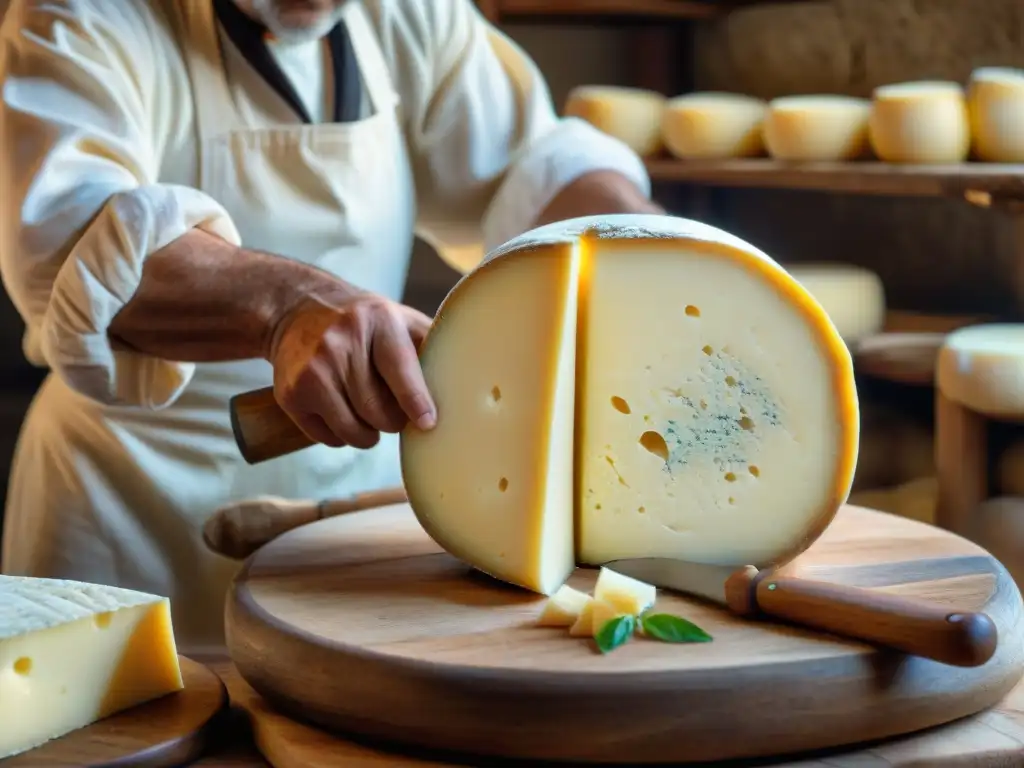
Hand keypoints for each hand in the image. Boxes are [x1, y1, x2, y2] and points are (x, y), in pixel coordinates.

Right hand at [267, 291, 435, 448]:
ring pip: (355, 431)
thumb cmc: (364, 322)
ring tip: (369, 414)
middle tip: (394, 411)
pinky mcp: (292, 394)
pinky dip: (342, 436)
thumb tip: (473, 379)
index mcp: (378, 321)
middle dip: (393, 420)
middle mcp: (342, 342)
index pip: (400, 368)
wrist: (296, 309)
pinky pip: (329, 438)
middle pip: (379, 411)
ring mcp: (313, 369)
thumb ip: (431, 344)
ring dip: (368, 434)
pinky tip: (342, 412)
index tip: (428, 423)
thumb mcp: (399, 319)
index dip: (415, 400)